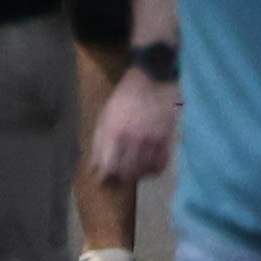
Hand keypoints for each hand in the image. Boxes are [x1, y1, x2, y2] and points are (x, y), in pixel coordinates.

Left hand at [87, 65, 177, 195]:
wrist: (150, 81)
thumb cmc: (122, 100)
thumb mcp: (104, 118)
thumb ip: (98, 144)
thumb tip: (93, 168)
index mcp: (114, 132)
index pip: (109, 166)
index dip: (105, 176)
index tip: (103, 179)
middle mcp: (133, 138)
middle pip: (127, 172)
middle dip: (120, 177)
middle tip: (118, 176)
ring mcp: (152, 139)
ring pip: (144, 171)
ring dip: (136, 175)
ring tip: (132, 171)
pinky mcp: (166, 139)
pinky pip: (160, 165)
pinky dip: (153, 171)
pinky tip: (147, 167)